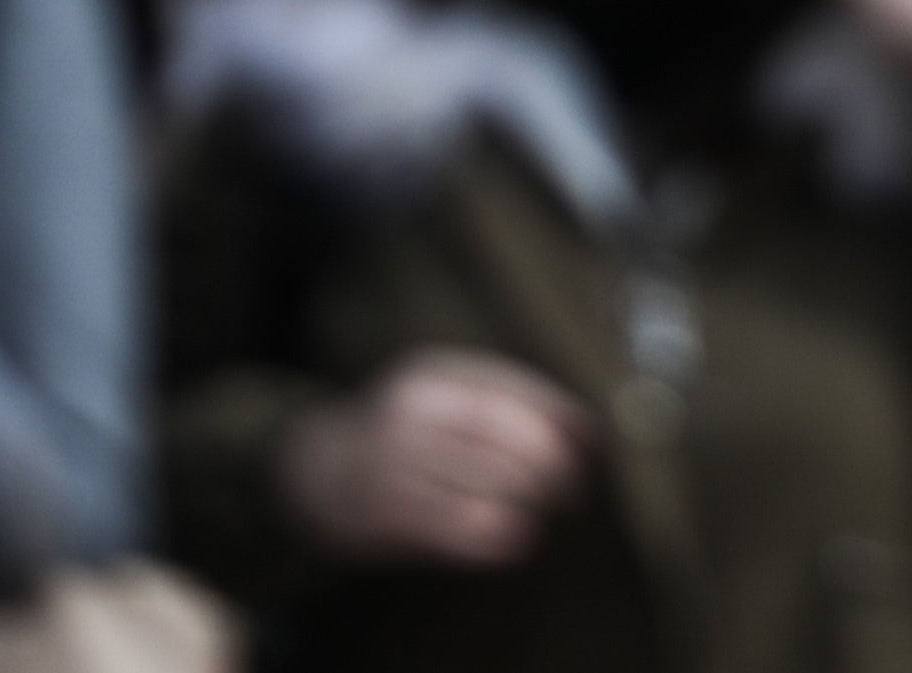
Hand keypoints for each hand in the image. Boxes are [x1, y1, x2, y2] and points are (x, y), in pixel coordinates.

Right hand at [281, 353, 592, 566]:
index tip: (595, 445)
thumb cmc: (404, 434)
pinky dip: (495, 533)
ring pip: (480, 476)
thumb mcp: (444, 398)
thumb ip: (504, 402)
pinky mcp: (384, 510)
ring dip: (528, 497)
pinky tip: (519, 540)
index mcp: (434, 371)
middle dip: (550, 461)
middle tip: (576, 487)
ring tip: (549, 511)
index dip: (560, 416)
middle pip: (499, 430)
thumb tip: (587, 428)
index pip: (511, 387)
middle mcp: (412, 408)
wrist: (317, 473)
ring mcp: (394, 459)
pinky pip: (453, 523)